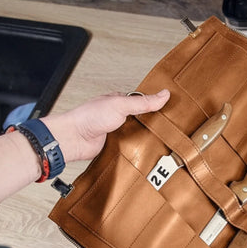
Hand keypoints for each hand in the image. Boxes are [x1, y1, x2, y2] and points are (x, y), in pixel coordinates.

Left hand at [42, 90, 170, 162]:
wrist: (74, 139)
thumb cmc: (89, 117)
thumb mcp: (120, 105)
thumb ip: (143, 102)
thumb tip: (163, 95)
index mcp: (120, 102)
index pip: (143, 103)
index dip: (156, 106)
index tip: (171, 110)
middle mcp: (119, 117)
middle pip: (142, 121)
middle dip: (153, 125)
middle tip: (171, 129)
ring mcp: (118, 133)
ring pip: (138, 136)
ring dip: (146, 139)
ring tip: (162, 142)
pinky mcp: (116, 148)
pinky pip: (131, 149)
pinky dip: (138, 151)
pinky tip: (146, 152)